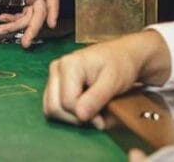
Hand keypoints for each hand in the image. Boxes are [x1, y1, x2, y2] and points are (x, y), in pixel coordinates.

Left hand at [0, 0, 58, 46]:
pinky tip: (3, 20)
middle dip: (32, 28)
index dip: (52, 11)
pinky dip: (14, 18)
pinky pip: (25, 12)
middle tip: (24, 43)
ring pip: (31, 15)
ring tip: (1, 31)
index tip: (51, 24)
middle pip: (40, 12)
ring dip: (18, 25)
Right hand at [42, 30, 170, 127]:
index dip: (85, 116)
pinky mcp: (55, 81)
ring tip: (90, 111)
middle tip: (97, 116)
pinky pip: (53, 104)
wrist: (122, 55)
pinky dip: (67, 112)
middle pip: (54, 107)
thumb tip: (80, 116)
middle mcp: (56, 68)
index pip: (67, 102)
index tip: (103, 118)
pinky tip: (83, 106)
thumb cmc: (120, 65)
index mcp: (68, 65)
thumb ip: (96, 98)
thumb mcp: (113, 82)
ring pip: (51, 107)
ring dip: (71, 117)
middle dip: (76, 118)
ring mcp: (54, 75)